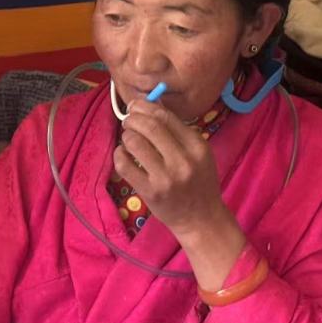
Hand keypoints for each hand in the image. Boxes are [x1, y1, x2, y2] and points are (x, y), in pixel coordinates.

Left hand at [114, 99, 245, 289]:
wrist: (202, 219)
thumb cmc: (200, 182)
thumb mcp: (199, 153)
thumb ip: (179, 130)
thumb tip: (153, 103)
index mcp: (197, 147)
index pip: (166, 117)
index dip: (146, 107)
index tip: (136, 105)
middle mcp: (183, 161)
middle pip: (150, 126)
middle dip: (133, 118)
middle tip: (128, 119)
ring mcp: (165, 178)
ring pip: (135, 143)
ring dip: (126, 135)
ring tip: (128, 138)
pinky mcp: (150, 192)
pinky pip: (125, 166)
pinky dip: (119, 155)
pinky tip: (123, 154)